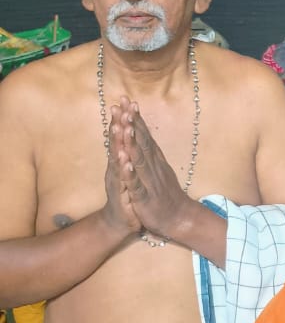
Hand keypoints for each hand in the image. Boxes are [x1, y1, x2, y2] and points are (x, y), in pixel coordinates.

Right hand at [102, 106, 141, 236]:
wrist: (121, 222)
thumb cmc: (127, 194)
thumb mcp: (130, 172)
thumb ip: (128, 153)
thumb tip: (129, 132)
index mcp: (121, 161)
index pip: (122, 137)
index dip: (123, 119)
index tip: (126, 101)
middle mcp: (117, 169)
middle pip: (117, 144)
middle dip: (118, 125)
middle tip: (119, 106)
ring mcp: (119, 182)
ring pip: (119, 160)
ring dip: (119, 144)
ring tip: (120, 127)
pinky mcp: (124, 196)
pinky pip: (124, 182)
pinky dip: (125, 171)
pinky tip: (124, 161)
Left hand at [113, 99, 194, 239]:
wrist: (180, 219)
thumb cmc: (166, 195)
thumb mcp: (159, 170)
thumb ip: (152, 153)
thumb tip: (145, 136)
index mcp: (155, 160)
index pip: (144, 135)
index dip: (135, 118)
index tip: (127, 100)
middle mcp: (153, 166)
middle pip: (142, 141)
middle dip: (132, 122)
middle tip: (124, 103)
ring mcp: (150, 181)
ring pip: (140, 159)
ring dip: (132, 142)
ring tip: (125, 125)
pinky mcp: (145, 197)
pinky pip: (137, 183)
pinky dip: (131, 172)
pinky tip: (125, 162)